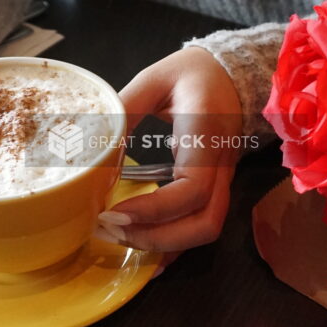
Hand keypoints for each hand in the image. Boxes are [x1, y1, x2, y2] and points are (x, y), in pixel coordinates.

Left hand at [99, 47, 243, 252]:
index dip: (154, 209)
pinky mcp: (216, 188)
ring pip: (206, 229)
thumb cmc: (194, 73)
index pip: (192, 189)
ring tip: (120, 239)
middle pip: (205, 222)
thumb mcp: (156, 78)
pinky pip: (201, 224)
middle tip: (112, 231)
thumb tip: (94, 140)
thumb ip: (126, 106)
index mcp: (207, 135)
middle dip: (158, 238)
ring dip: (164, 244)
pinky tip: (146, 253)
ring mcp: (223, 180)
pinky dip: (175, 245)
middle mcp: (221, 165)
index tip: (114, 212)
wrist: (233, 73)